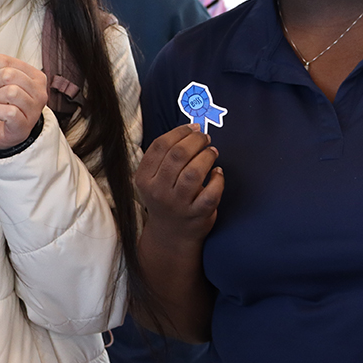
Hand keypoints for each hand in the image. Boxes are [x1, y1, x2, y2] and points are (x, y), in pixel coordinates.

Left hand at [0, 52, 47, 149]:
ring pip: (10, 92)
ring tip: (0, 103)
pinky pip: (8, 112)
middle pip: (9, 74)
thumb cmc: (3, 108)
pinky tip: (1, 115)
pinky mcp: (25, 124)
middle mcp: (38, 90)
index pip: (7, 60)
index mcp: (32, 75)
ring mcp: (34, 109)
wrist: (4, 133)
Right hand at [136, 124, 223, 248]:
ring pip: (194, 172)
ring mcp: (177, 204)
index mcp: (144, 178)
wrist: (170, 235)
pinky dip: (218, 179)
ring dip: (207, 156)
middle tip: (205, 138)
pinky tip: (218, 173)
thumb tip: (192, 129)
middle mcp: (158, 191)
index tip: (193, 128)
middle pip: (178, 155)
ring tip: (212, 152)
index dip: (179, 132)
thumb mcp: (153, 179)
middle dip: (196, 141)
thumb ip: (165, 157)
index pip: (160, 146)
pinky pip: (211, 192)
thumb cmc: (165, 198)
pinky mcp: (196, 215)